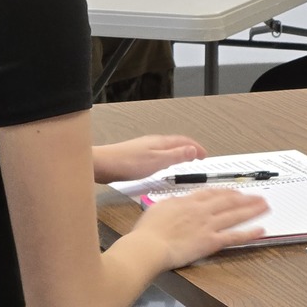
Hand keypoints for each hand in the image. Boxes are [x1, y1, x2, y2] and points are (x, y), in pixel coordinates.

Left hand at [92, 134, 207, 183]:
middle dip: (189, 148)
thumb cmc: (127, 163)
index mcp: (161, 143)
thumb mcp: (157, 162)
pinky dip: (166, 157)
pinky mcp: (136, 155)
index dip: (197, 148)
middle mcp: (154, 142)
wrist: (102, 164)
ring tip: (184, 159)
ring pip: (167, 148)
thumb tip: (193, 150)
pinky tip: (161, 165)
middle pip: (177, 142)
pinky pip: (158, 153)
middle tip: (198, 156)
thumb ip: (176, 156)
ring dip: (178, 152)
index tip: (204, 155)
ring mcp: (144, 148)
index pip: (185, 141)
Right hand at [137, 186, 268, 265]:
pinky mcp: (211, 241)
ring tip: (265, 206)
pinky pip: (234, 236)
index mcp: (188, 201)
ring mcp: (208, 225)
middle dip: (245, 197)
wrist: (149, 246)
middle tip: (258, 196)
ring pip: (235, 214)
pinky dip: (249, 233)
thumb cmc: (148, 230)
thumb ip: (173, 204)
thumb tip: (178, 202)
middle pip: (228, 200)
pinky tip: (260, 229)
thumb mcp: (159, 208)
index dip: (226, 191)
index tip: (235, 191)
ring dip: (252, 209)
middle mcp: (202, 210)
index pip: (212, 193)